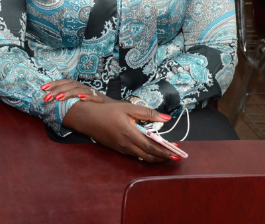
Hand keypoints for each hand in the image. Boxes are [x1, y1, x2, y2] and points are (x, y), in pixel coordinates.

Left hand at [41, 79, 106, 103]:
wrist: (110, 109)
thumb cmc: (91, 106)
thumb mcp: (77, 102)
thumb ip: (67, 101)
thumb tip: (51, 102)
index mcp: (77, 87)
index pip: (65, 82)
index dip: (54, 84)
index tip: (43, 88)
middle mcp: (84, 87)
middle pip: (70, 85)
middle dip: (57, 90)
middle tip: (47, 97)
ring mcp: (92, 92)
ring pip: (79, 89)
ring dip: (69, 93)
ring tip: (58, 98)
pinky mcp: (100, 100)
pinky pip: (93, 96)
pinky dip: (87, 96)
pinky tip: (80, 98)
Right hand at [62, 101, 178, 162]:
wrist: (88, 119)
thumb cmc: (108, 111)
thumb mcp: (129, 107)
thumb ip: (148, 113)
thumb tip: (166, 118)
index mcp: (129, 133)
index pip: (151, 146)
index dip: (164, 151)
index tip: (176, 152)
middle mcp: (126, 145)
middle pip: (149, 155)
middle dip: (163, 157)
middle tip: (176, 155)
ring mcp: (122, 149)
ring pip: (143, 157)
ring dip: (156, 156)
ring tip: (167, 152)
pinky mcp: (119, 150)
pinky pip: (136, 154)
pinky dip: (147, 154)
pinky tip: (152, 148)